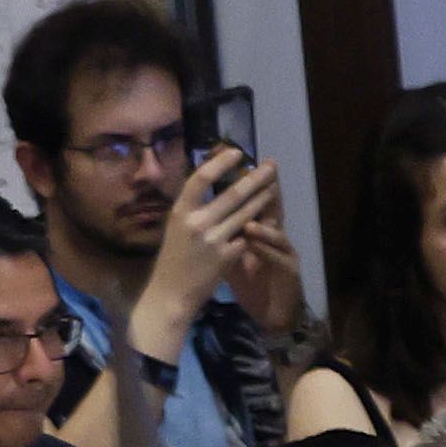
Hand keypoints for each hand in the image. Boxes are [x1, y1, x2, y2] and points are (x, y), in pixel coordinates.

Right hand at [140, 148, 280, 343]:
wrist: (171, 294)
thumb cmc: (174, 258)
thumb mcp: (177, 228)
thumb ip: (193, 208)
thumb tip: (209, 183)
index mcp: (180, 212)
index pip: (200, 179)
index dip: (220, 163)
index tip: (237, 152)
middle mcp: (196, 222)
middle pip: (232, 194)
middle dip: (255, 179)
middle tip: (271, 166)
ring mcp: (213, 240)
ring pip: (246, 215)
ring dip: (263, 200)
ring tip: (274, 188)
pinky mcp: (227, 257)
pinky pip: (248, 238)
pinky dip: (258, 230)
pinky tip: (269, 221)